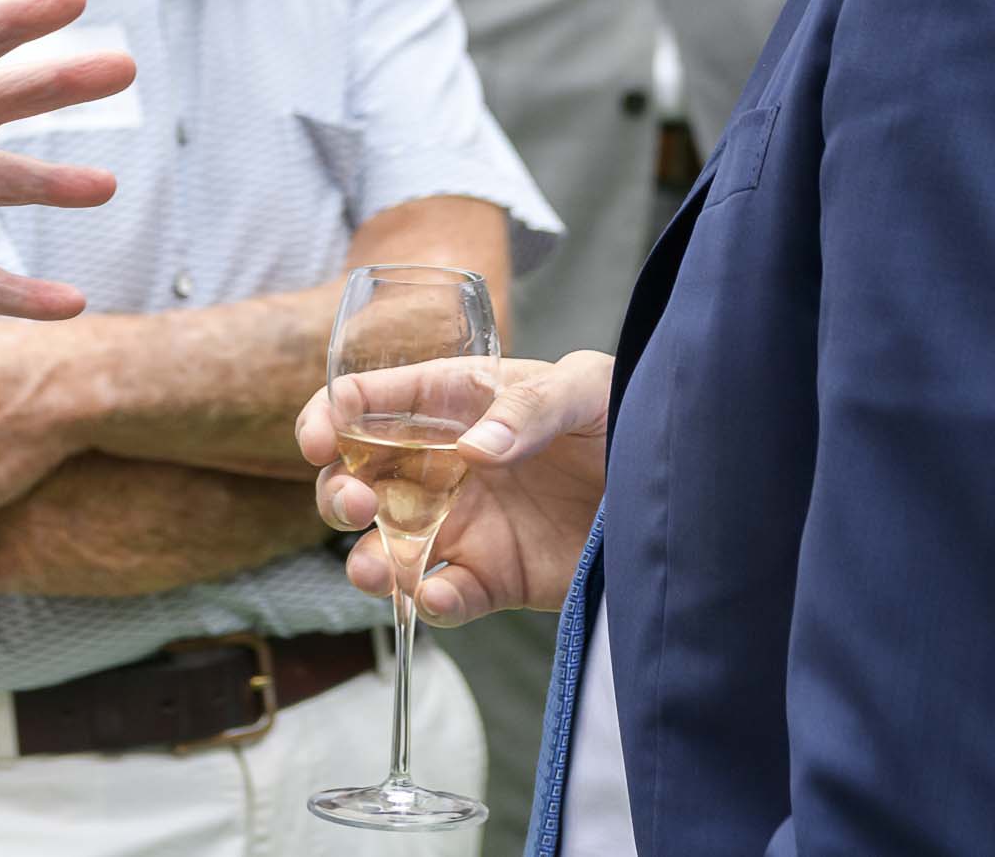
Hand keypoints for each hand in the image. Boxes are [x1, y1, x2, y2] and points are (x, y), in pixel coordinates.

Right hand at [295, 351, 612, 626]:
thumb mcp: (585, 388)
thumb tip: (475, 449)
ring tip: (374, 572)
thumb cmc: (624, 414)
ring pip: (386, 546)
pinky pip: (445, 597)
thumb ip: (530, 407)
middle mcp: (444, 464)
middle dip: (336, 493)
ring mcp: (463, 524)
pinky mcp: (492, 577)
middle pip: (359, 479)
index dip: (330, 418)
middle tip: (353, 505)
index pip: (369, 401)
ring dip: (366, 560)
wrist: (673, 488)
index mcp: (453, 403)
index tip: (321, 441)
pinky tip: (438, 599)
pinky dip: (431, 606)